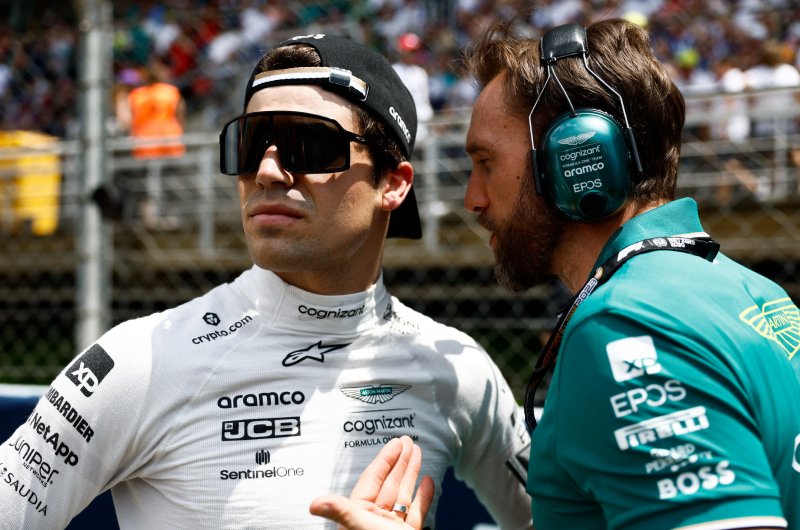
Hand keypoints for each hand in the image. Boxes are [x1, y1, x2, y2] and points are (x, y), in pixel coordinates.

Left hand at [309, 435, 433, 529]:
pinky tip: (429, 481)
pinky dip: (424, 496)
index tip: (396, 442)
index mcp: (359, 514)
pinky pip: (416, 512)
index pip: (373, 479)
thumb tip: (313, 504)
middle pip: (389, 483)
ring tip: (419, 452)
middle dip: (400, 461)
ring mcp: (392, 529)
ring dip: (412, 473)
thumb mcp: (360, 528)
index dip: (385, 459)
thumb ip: (341, 512)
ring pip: (403, 494)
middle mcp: (374, 520)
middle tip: (410, 440)